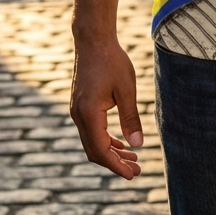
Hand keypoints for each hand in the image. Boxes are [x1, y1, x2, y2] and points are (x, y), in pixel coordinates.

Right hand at [70, 36, 143, 178]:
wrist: (93, 40)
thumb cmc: (112, 60)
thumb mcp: (126, 88)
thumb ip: (131, 118)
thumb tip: (138, 145)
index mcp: (88, 113)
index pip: (101, 150)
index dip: (116, 165)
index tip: (132, 174)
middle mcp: (78, 115)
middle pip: (94, 150)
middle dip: (115, 163)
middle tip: (136, 170)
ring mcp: (77, 111)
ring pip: (92, 141)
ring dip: (111, 152)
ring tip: (132, 158)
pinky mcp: (80, 105)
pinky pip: (91, 130)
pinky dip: (105, 139)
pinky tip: (120, 142)